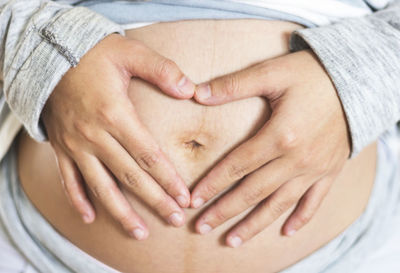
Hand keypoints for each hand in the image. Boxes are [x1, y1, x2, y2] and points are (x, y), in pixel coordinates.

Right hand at [42, 34, 194, 239]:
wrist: (49, 52)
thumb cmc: (93, 53)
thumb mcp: (131, 52)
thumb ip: (163, 70)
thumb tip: (191, 90)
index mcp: (115, 114)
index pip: (148, 155)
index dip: (168, 178)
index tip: (184, 197)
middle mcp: (95, 136)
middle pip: (130, 177)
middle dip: (154, 200)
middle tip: (174, 219)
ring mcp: (76, 145)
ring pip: (100, 187)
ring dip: (121, 212)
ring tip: (139, 232)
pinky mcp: (62, 147)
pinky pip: (69, 180)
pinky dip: (78, 200)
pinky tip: (90, 218)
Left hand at [190, 50, 350, 246]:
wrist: (358, 81)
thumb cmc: (312, 74)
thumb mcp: (272, 72)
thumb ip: (233, 85)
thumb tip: (196, 93)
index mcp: (280, 135)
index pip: (237, 165)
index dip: (213, 183)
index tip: (193, 199)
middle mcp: (297, 159)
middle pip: (253, 191)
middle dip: (225, 210)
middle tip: (202, 226)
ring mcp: (315, 169)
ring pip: (280, 204)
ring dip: (255, 224)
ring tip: (233, 240)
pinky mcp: (330, 171)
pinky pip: (314, 202)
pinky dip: (300, 218)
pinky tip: (286, 232)